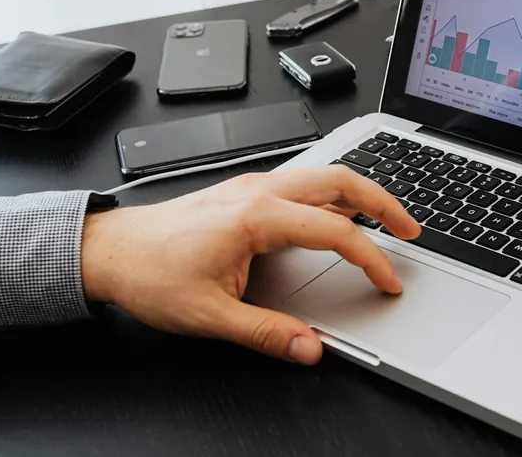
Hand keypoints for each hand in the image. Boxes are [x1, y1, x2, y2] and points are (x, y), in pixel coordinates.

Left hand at [80, 166, 420, 363]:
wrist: (110, 250)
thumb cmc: (149, 274)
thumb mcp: (209, 316)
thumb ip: (266, 333)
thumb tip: (311, 348)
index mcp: (256, 217)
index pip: (335, 231)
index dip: (371, 259)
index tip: (388, 282)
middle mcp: (258, 192)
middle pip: (341, 180)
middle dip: (385, 202)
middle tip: (411, 230)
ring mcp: (252, 186)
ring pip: (324, 174)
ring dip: (362, 192)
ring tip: (387, 220)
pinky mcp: (246, 191)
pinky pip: (304, 181)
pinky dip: (336, 195)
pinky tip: (340, 216)